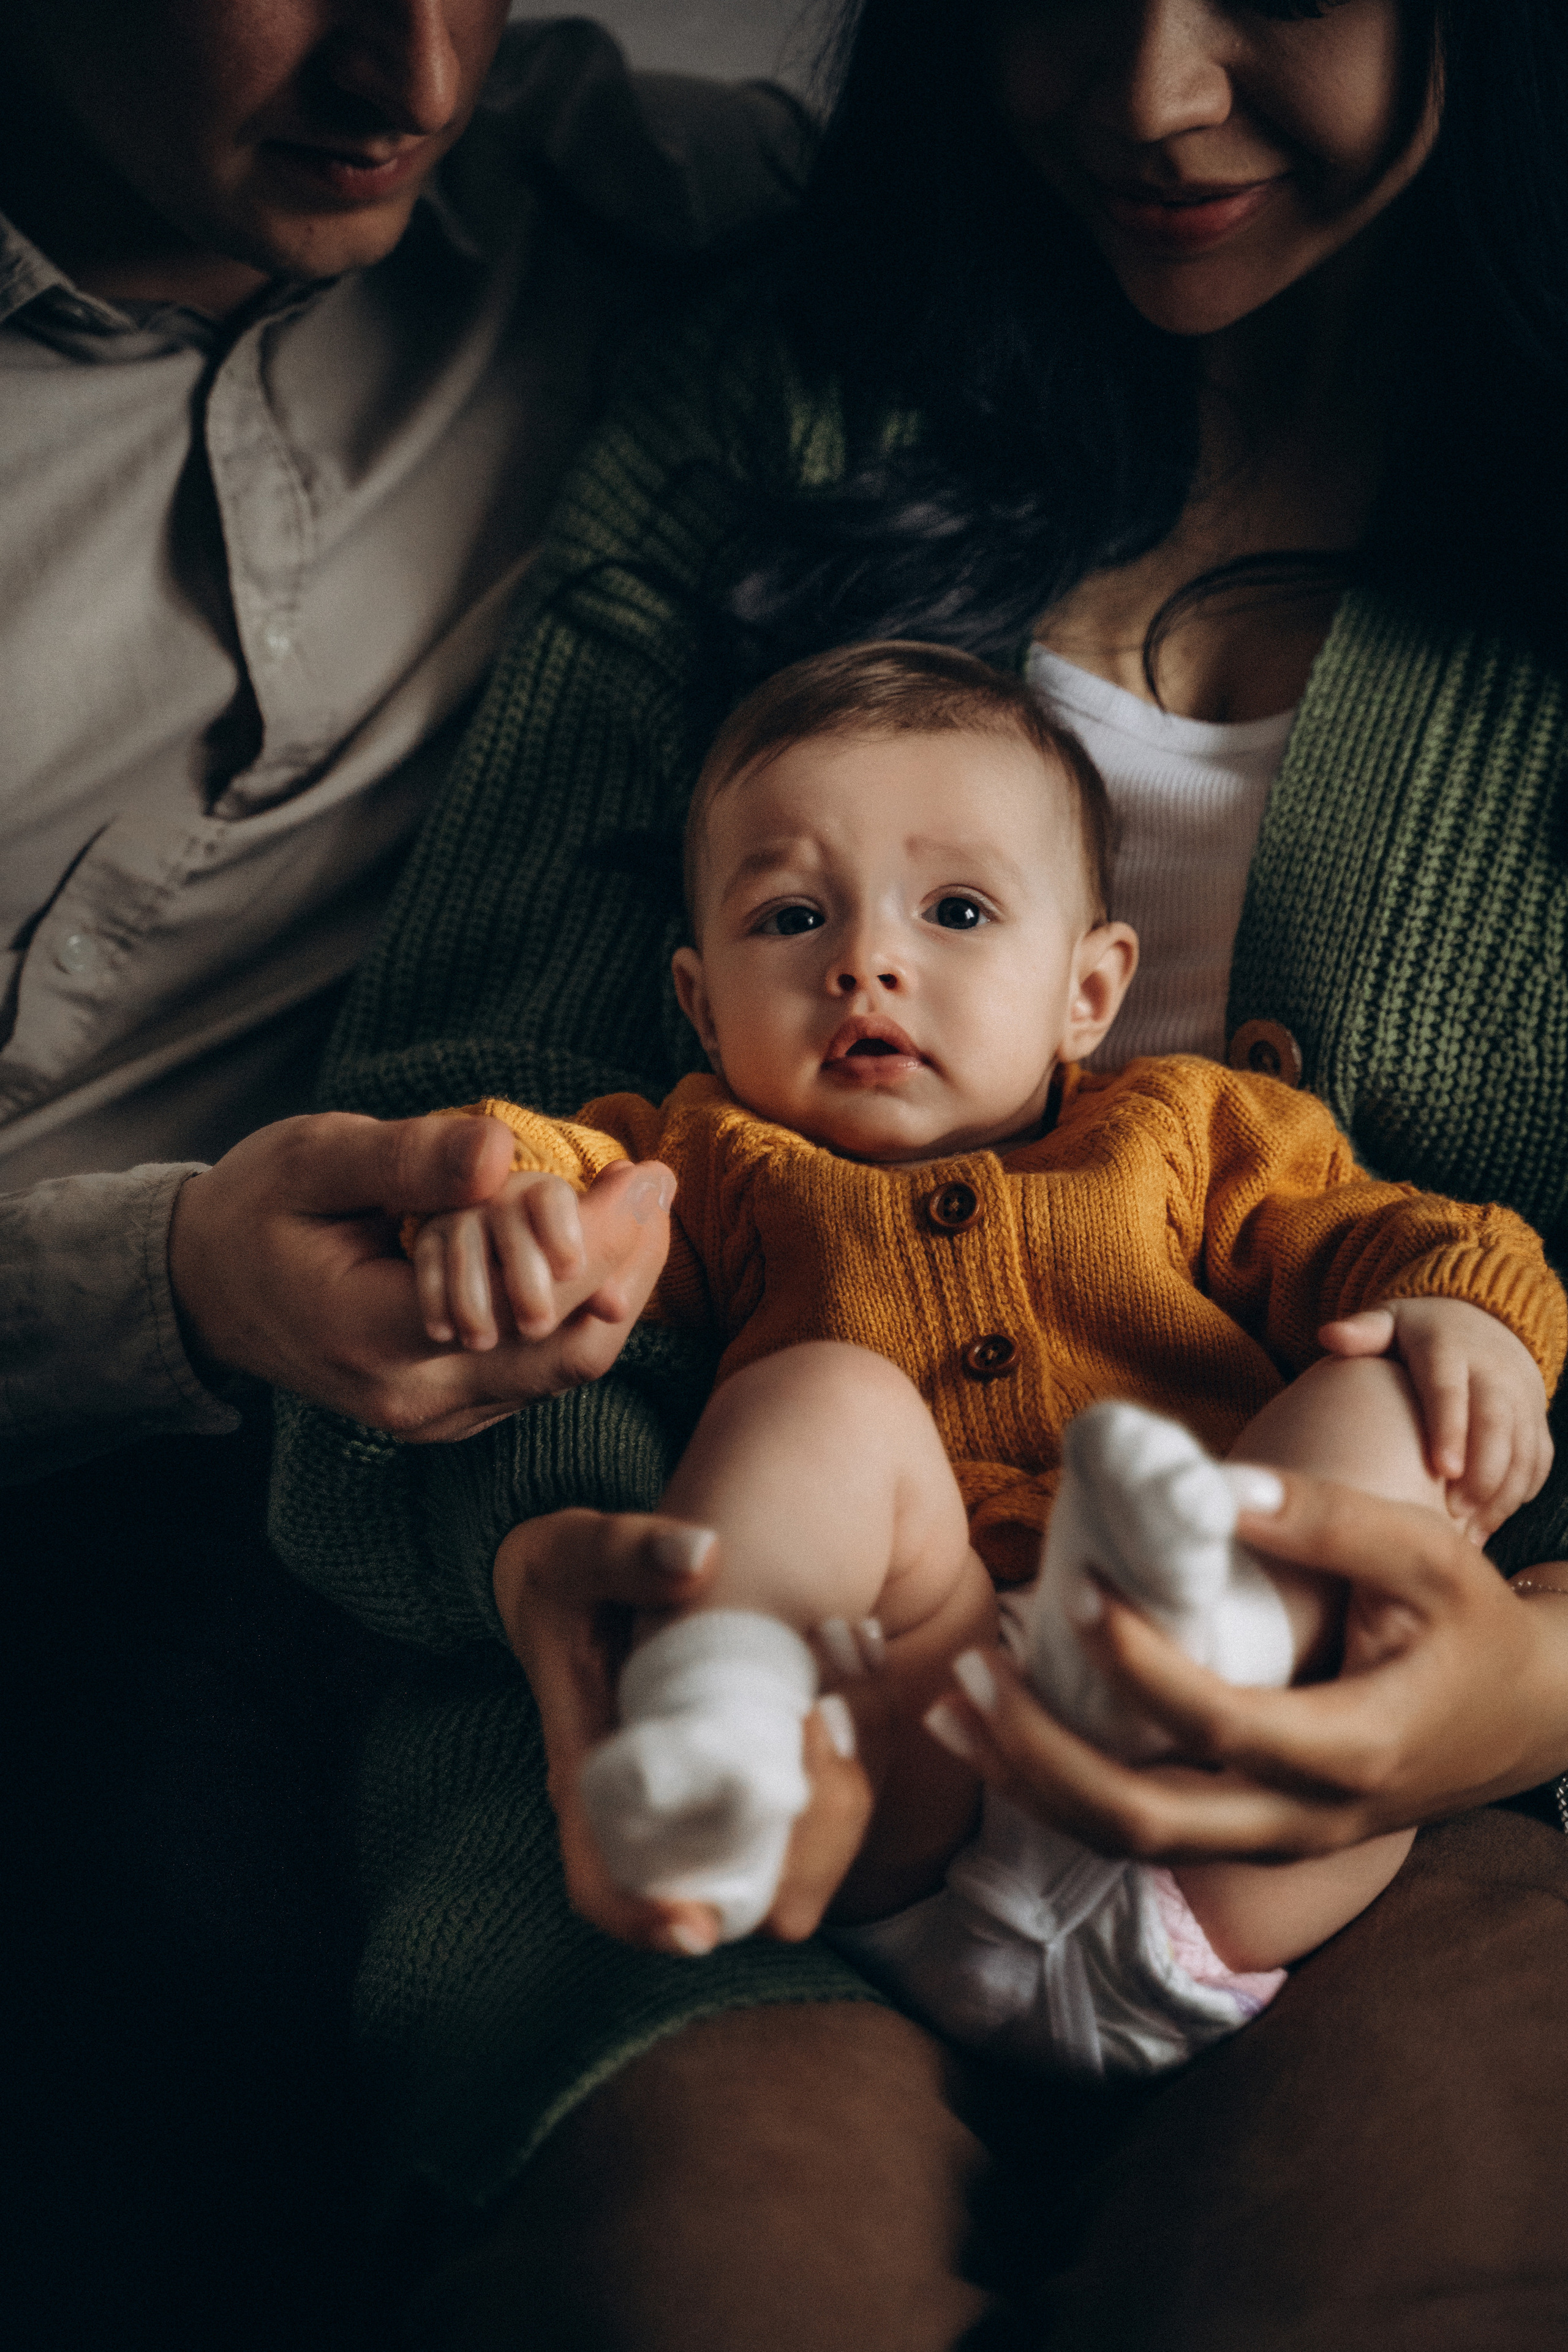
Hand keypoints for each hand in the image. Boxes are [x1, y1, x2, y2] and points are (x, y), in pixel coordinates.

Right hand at [168, 1112, 672, 1440]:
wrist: (206, 1288)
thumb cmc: (257, 1209)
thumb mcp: (316, 1160)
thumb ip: (407, 1159)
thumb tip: (500, 1148)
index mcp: (372, 1336)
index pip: (523, 1307)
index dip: (599, 1239)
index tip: (642, 1171)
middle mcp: (414, 1397)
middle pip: (567, 1354)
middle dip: (628, 1265)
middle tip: (660, 1184)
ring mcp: (435, 1417)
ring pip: (565, 1370)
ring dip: (613, 1287)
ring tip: (641, 1204)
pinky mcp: (450, 1411)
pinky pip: (540, 1372)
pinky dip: (578, 1308)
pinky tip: (597, 1245)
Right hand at [493, 1511, 873, 1952]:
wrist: (575, 1581)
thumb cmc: (565, 1577)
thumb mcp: (572, 1553)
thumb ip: (625, 1553)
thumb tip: (699, 1557)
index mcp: (590, 1772)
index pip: (603, 1880)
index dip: (643, 1918)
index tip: (696, 1929)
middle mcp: (652, 1805)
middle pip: (732, 1883)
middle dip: (804, 1827)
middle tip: (830, 1709)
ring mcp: (709, 1796)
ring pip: (799, 1848)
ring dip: (848, 1772)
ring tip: (855, 1659)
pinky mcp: (752, 1771)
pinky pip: (822, 1797)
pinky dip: (858, 1743)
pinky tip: (861, 1659)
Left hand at [924, 1473, 1567, 1862]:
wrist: (1529, 1717)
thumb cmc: (1474, 1626)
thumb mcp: (1428, 1558)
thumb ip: (1326, 1521)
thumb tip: (1209, 1483)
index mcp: (1353, 1750)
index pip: (1217, 1726)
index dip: (1139, 1664)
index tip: (1079, 1591)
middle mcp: (1304, 1819)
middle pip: (1144, 1822)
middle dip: (1040, 1753)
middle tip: (965, 1672)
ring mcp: (1273, 1842)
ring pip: (1127, 1845)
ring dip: (1029, 1782)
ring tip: (949, 1709)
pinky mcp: (1250, 1835)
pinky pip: (1141, 1834)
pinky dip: (1061, 1791)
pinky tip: (1000, 1737)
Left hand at [1320, 1297, 1552, 1539]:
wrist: (1482, 1321)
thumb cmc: (1419, 1333)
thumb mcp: (1390, 1321)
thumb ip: (1363, 1330)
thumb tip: (1329, 1335)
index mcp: (1449, 1349)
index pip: (1450, 1390)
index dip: (1450, 1428)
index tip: (1442, 1468)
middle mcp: (1492, 1372)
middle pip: (1496, 1424)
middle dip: (1482, 1472)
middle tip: (1453, 1513)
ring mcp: (1519, 1397)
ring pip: (1523, 1447)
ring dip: (1502, 1492)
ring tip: (1470, 1532)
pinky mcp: (1534, 1419)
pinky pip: (1538, 1458)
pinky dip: (1520, 1492)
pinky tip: (1489, 1523)